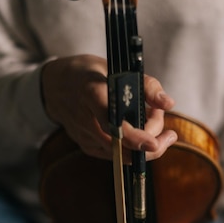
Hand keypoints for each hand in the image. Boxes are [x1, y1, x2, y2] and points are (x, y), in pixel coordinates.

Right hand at [41, 54, 176, 159]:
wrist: (54, 87)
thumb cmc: (90, 73)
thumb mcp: (117, 67)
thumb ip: (146, 85)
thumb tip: (169, 104)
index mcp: (91, 93)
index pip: (113, 121)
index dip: (134, 136)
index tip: (154, 143)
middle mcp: (86, 120)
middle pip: (123, 145)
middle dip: (152, 140)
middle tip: (161, 116)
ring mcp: (85, 137)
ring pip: (124, 154)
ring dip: (146, 141)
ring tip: (154, 118)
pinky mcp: (87, 147)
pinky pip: (118, 155)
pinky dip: (134, 145)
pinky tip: (139, 127)